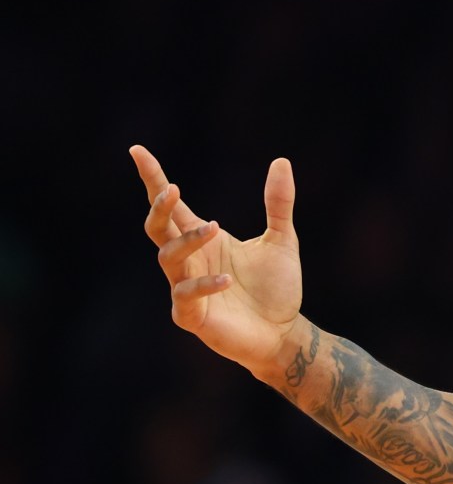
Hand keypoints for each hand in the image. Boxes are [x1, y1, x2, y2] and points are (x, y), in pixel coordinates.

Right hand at [131, 147, 307, 379]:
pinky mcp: (192, 316)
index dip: (153, 179)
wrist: (284, 333)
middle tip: (173, 190)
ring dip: (187, 240)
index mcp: (202, 239)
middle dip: (159, 208)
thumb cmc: (276, 289)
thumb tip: (281, 161)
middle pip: (157, 228)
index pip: (172, 206)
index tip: (138, 150)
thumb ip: (278, 203)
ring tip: (214, 227)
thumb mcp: (282, 240)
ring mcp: (185, 287)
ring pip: (168, 257)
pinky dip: (204, 285)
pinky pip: (185, 295)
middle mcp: (189, 260)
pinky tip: (227, 280)